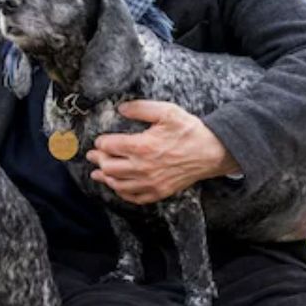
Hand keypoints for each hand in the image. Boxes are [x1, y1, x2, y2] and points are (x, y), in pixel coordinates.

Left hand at [85, 100, 238, 204]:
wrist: (211, 151)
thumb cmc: (189, 131)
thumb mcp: (166, 111)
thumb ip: (140, 108)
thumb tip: (121, 108)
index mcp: (142, 146)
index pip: (109, 146)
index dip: (101, 142)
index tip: (99, 140)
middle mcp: (143, 167)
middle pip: (108, 167)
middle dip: (98, 160)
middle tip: (93, 155)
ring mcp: (151, 182)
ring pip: (118, 185)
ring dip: (105, 178)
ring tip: (98, 173)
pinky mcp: (159, 192)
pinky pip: (134, 197)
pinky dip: (122, 193)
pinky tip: (118, 187)